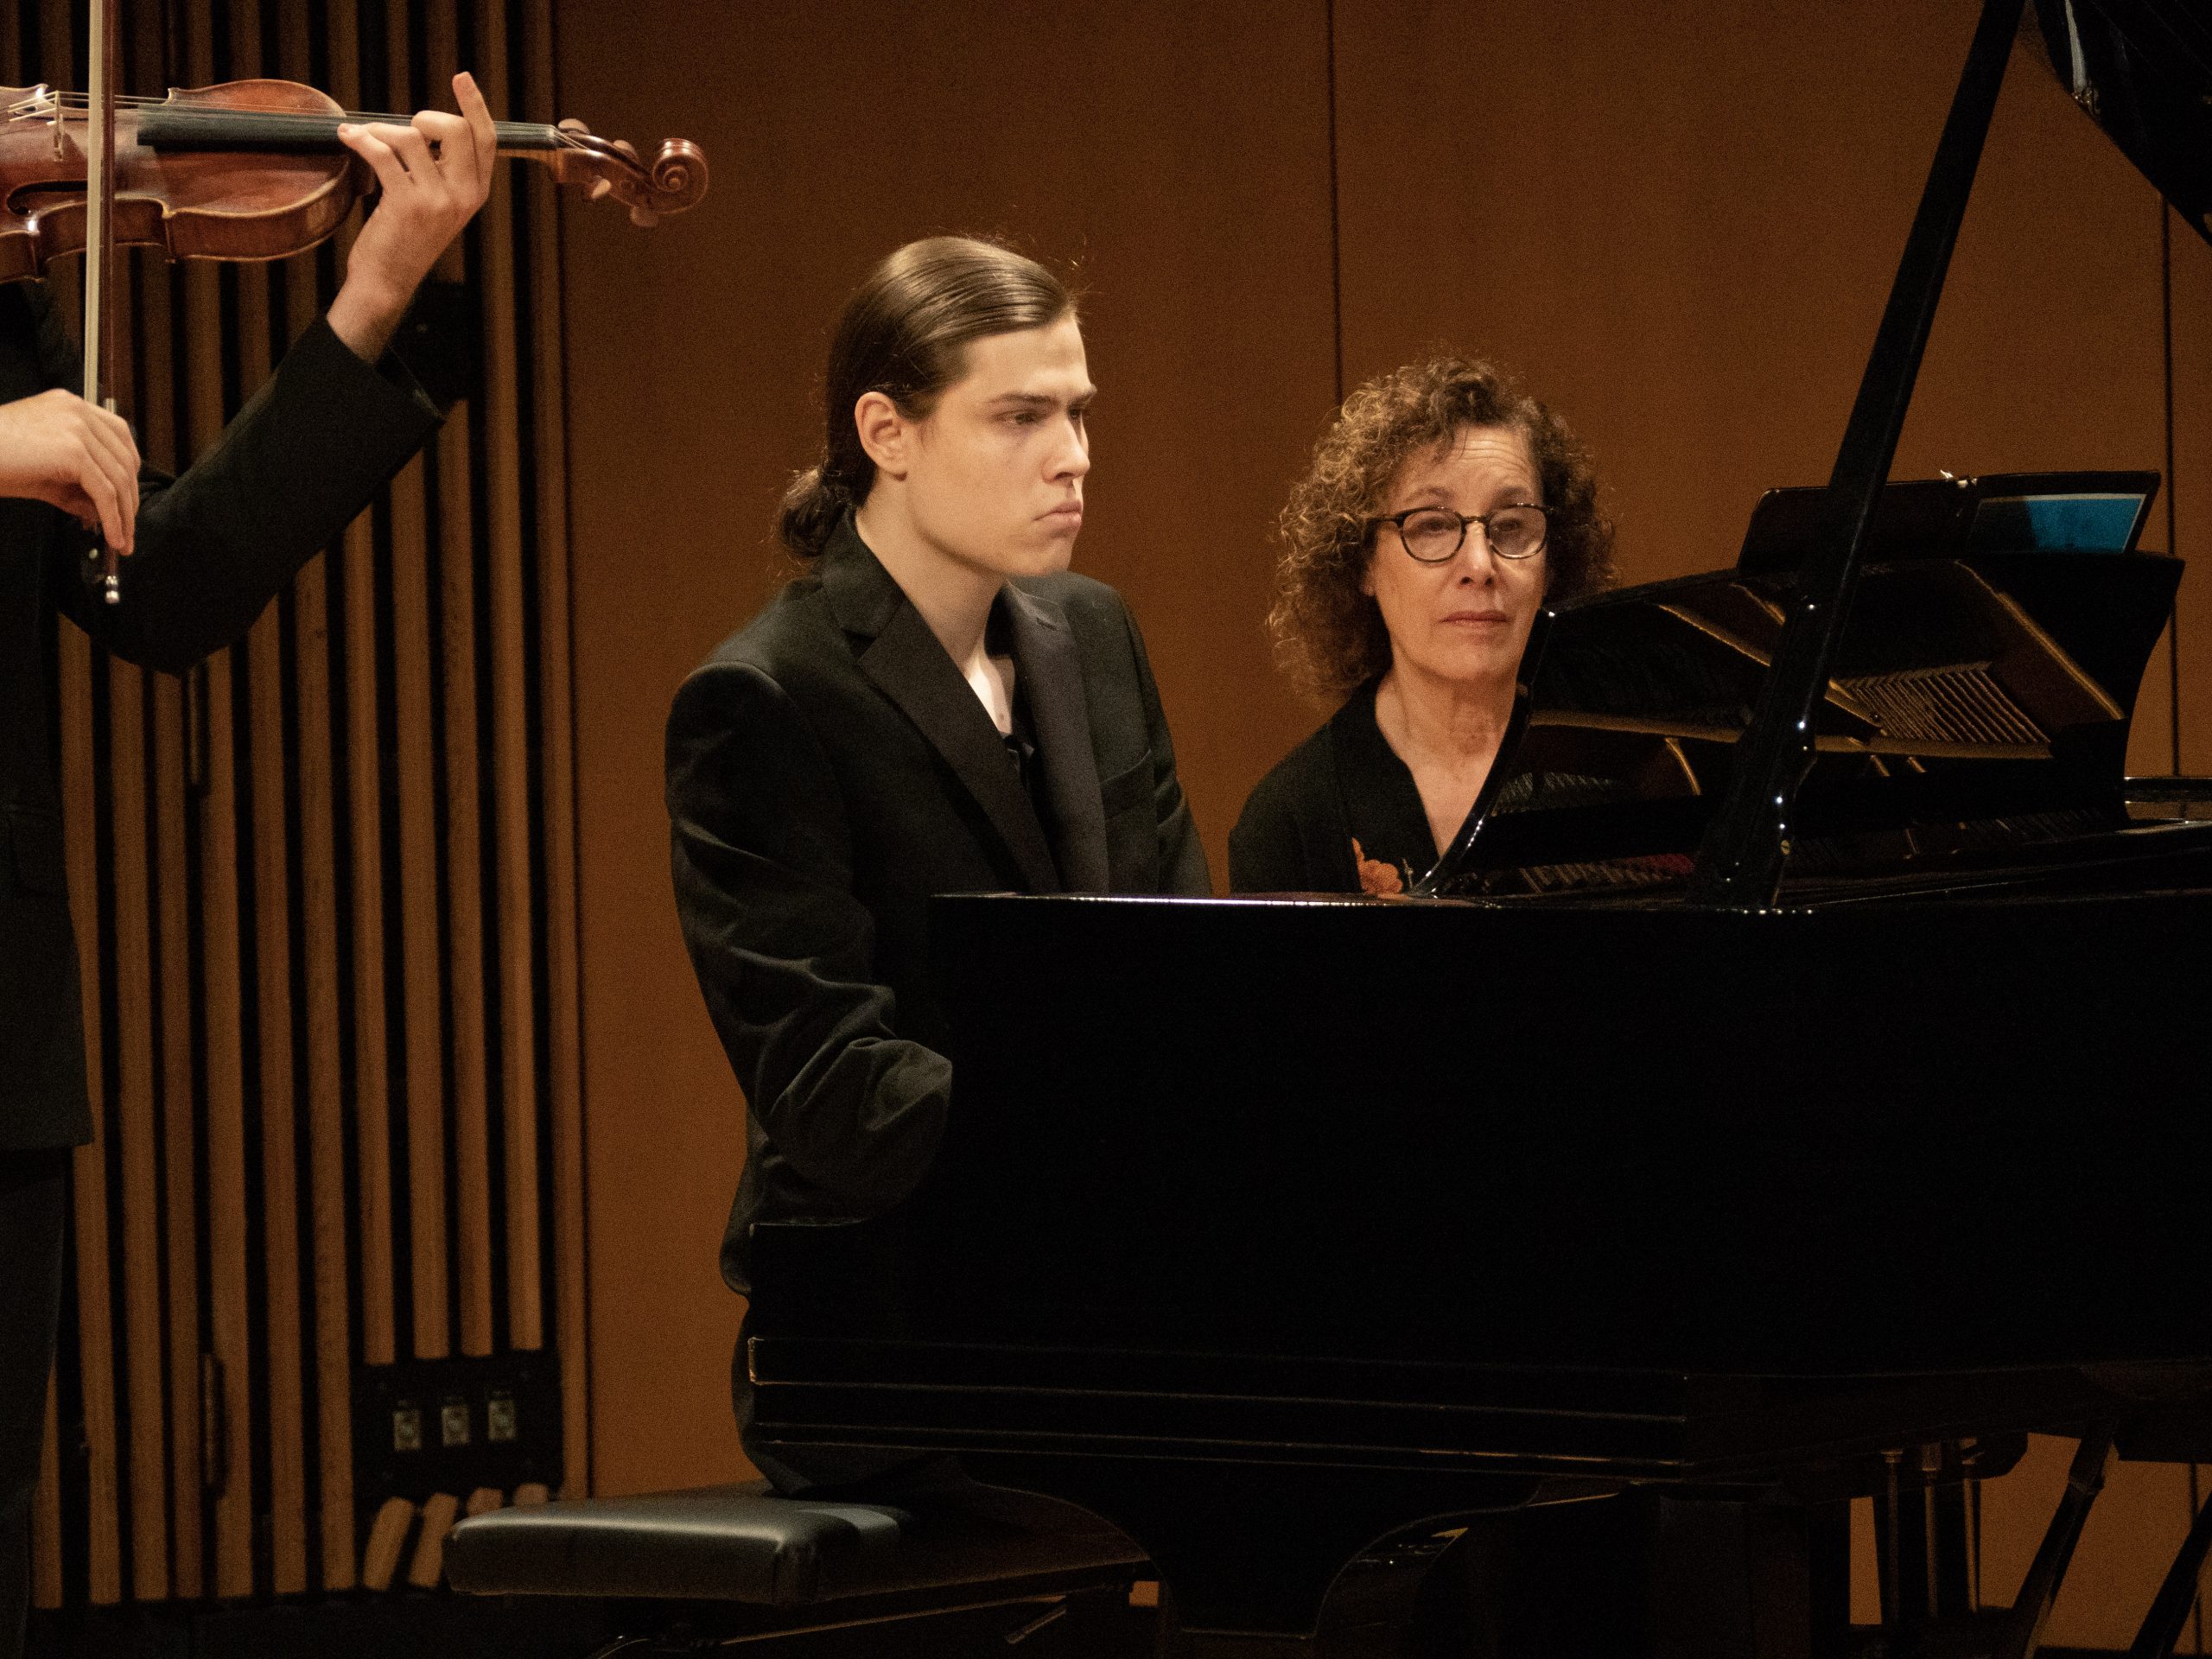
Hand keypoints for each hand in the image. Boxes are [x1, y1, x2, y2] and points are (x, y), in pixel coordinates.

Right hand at [0, 388, 139, 554]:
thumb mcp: (44, 469)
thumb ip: (77, 485)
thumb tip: (103, 511)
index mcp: (71, 406)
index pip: (119, 435)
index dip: (129, 470)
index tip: (129, 497)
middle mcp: (77, 412)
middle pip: (125, 459)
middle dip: (130, 499)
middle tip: (129, 528)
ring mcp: (77, 429)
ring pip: (118, 478)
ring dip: (125, 516)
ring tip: (121, 539)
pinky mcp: (72, 452)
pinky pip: (105, 492)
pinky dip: (113, 519)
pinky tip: (112, 536)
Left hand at [326, 71, 497, 360]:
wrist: (389, 281)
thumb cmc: (408, 239)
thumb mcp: (440, 205)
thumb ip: (444, 171)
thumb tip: (424, 127)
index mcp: (476, 192)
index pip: (485, 139)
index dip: (475, 104)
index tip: (461, 77)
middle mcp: (464, 196)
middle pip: (455, 128)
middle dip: (423, 117)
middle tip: (404, 127)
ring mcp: (438, 201)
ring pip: (410, 136)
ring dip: (380, 130)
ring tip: (364, 138)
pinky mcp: (407, 204)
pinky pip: (382, 153)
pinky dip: (360, 139)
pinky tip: (348, 138)